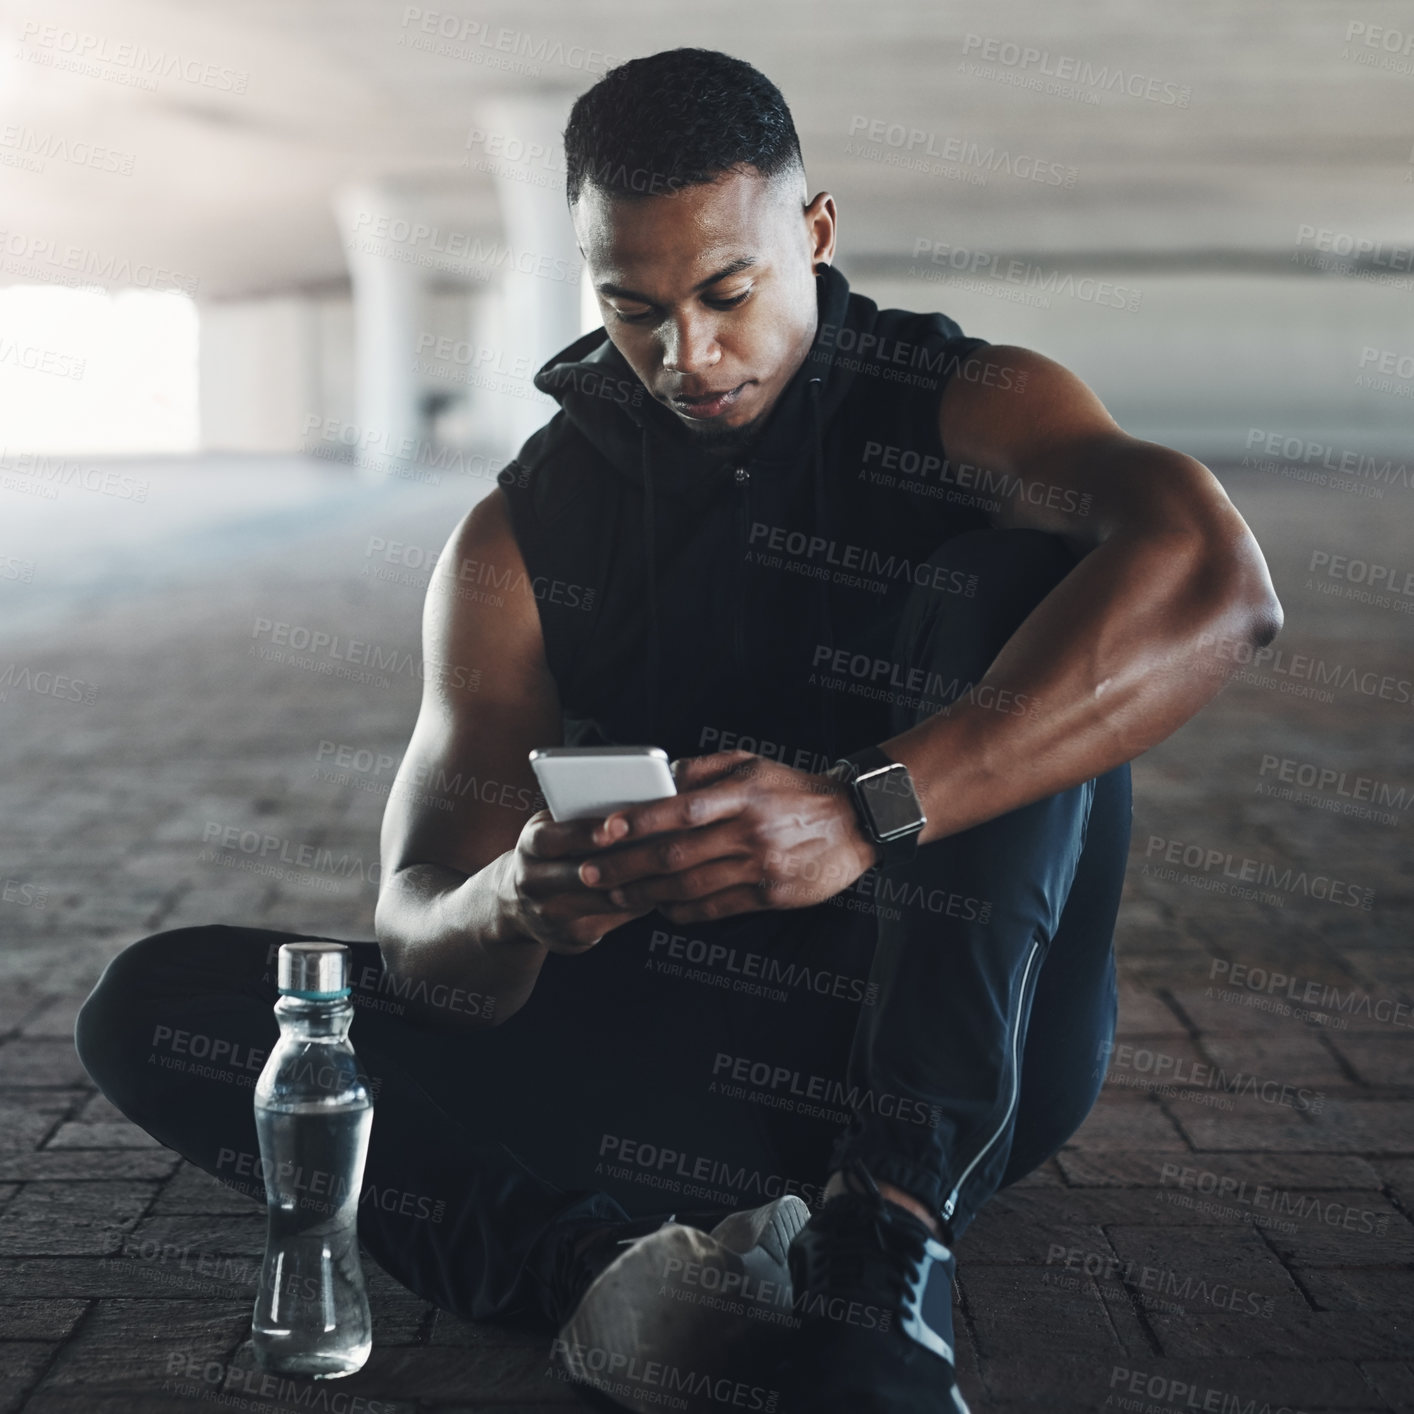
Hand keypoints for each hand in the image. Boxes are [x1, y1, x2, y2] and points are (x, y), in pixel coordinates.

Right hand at [504, 810, 655, 955]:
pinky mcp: (573, 937)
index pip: (550, 839)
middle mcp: (533, 882)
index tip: (612, 828)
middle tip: (654, 851)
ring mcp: (551, 914)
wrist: (518, 905)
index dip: (580, 834)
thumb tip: (634, 801)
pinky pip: (615, 919)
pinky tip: (662, 888)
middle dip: (619, 864)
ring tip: (669, 867)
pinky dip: (641, 903)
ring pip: (603, 900)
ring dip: (639, 883)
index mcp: (530, 846)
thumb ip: (580, 815)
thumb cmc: (551, 852)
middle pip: (579, 875)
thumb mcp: (552, 827)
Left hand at [573, 749, 879, 924]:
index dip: (637, 821)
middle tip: (590, 872)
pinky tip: (660, 908)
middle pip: (675, 854)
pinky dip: (682, 910)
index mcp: (742, 793)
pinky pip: (716, 907)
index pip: (680, 809)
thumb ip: (704, 769)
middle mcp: (749, 831)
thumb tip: (660, 779)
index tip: (602, 831)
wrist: (854, 821)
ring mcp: (761, 866)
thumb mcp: (753, 764)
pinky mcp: (771, 895)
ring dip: (645, 894)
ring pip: (690, 886)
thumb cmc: (795, 790)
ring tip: (615, 895)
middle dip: (625, 866)